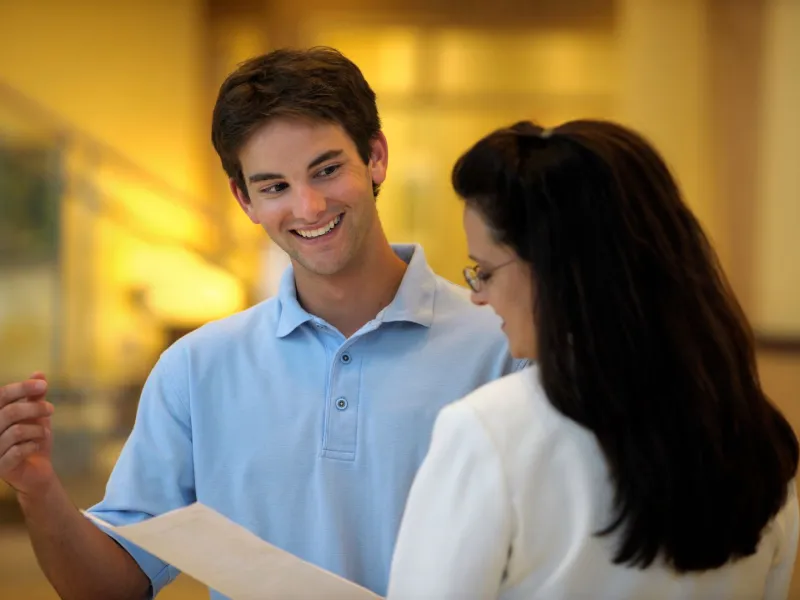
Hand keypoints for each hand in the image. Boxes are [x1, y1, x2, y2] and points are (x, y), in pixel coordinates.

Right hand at [0, 372, 56, 497]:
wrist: (37, 472)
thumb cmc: (33, 440)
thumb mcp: (37, 416)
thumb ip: (35, 397)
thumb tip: (38, 373)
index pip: (2, 395)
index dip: (22, 388)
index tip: (43, 385)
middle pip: (11, 412)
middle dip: (35, 408)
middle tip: (51, 409)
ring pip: (17, 431)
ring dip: (37, 430)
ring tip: (43, 432)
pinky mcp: (0, 467)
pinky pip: (19, 451)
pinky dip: (33, 445)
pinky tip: (36, 446)